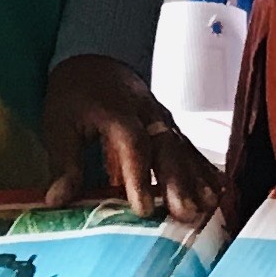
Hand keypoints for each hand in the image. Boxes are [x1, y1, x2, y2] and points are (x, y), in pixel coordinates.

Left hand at [40, 52, 224, 222]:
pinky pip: (190, 147)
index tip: (143, 209)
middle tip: (186, 213)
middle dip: (178, 182)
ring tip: (208, 207)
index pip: (133, 145)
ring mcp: (163, 119)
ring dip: (197, 179)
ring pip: (183, 148)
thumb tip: (56, 202)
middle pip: (167, 147)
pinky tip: (219, 189)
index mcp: (117, 112)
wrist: (94, 63)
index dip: (139, 177)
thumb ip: (64, 164)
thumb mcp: (59, 126)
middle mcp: (147, 114)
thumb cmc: (74, 98)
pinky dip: (204, 169)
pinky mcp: (171, 126)